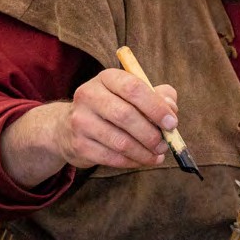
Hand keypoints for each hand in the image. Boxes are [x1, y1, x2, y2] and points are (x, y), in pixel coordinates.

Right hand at [0, 70, 178, 186]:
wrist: (67, 127)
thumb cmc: (111, 108)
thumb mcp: (131, 95)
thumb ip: (157, 96)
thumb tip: (171, 108)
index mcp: (106, 78)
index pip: (133, 87)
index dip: (156, 106)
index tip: (172, 123)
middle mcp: (89, 95)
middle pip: (126, 116)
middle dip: (151, 134)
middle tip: (165, 144)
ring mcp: (80, 121)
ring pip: (120, 141)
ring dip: (144, 152)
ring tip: (157, 155)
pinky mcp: (79, 144)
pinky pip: (112, 157)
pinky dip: (131, 162)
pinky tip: (141, 160)